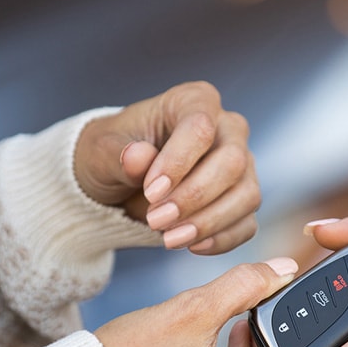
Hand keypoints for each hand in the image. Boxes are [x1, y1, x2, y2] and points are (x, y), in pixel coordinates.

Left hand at [74, 81, 258, 254]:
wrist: (120, 184)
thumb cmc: (113, 155)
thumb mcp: (101, 152)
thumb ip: (118, 154)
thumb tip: (137, 157)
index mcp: (194, 101)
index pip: (201, 127)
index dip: (178, 162)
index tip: (150, 192)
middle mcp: (227, 129)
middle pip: (232, 162)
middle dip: (194, 197)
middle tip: (156, 219)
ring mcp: (241, 166)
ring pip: (246, 195)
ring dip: (208, 222)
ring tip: (169, 239)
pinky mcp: (241, 201)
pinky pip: (246, 224)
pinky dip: (221, 240)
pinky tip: (190, 245)